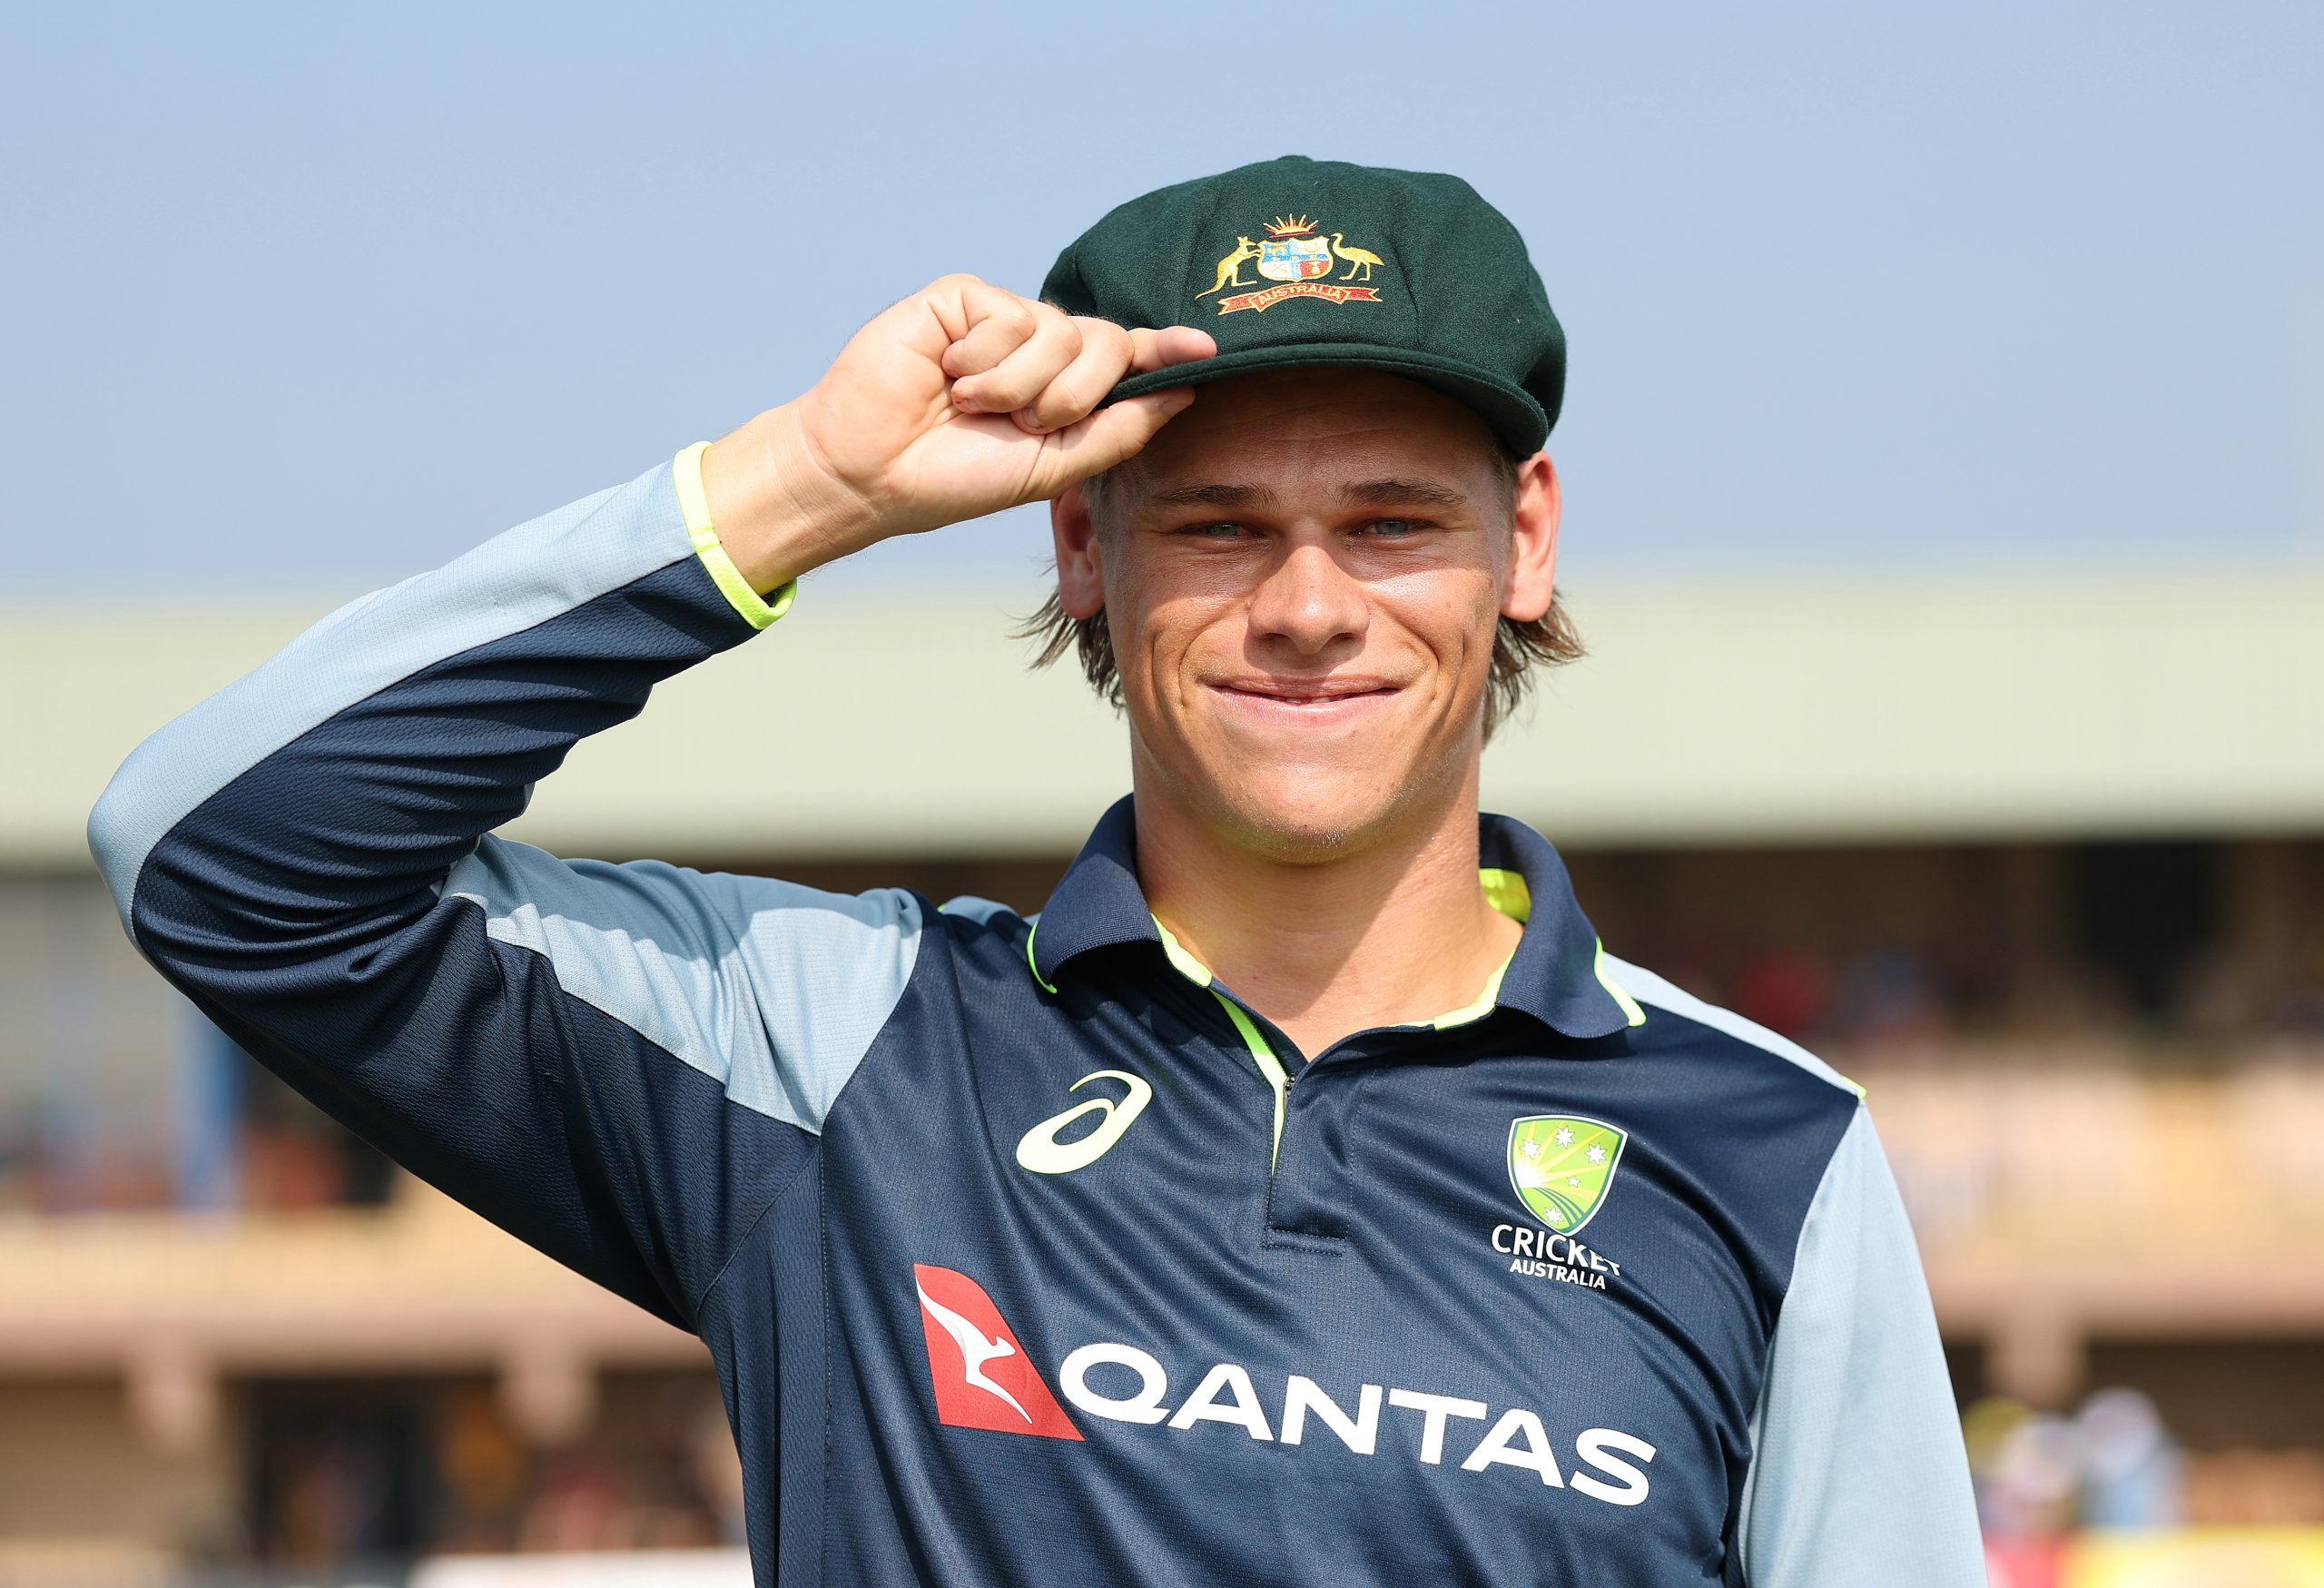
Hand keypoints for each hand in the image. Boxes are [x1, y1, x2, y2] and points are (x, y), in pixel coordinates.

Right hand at [703, 276, 1215, 591]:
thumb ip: (1119, 430)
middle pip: (1105, 344)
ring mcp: (1001, 319)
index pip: (1125, 361)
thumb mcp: (1051, 467)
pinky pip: (1010, 315)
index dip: (1165, 351)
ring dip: (1018, 384)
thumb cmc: (954, 478)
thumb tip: (1184, 390)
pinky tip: (948, 373)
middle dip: (1074, 394)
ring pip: (1058, 330)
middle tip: (1022, 423)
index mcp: (1063, 389)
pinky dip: (984, 359)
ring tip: (972, 404)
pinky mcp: (963, 298)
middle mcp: (1038, 348)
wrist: (873, 471)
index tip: (1209, 349)